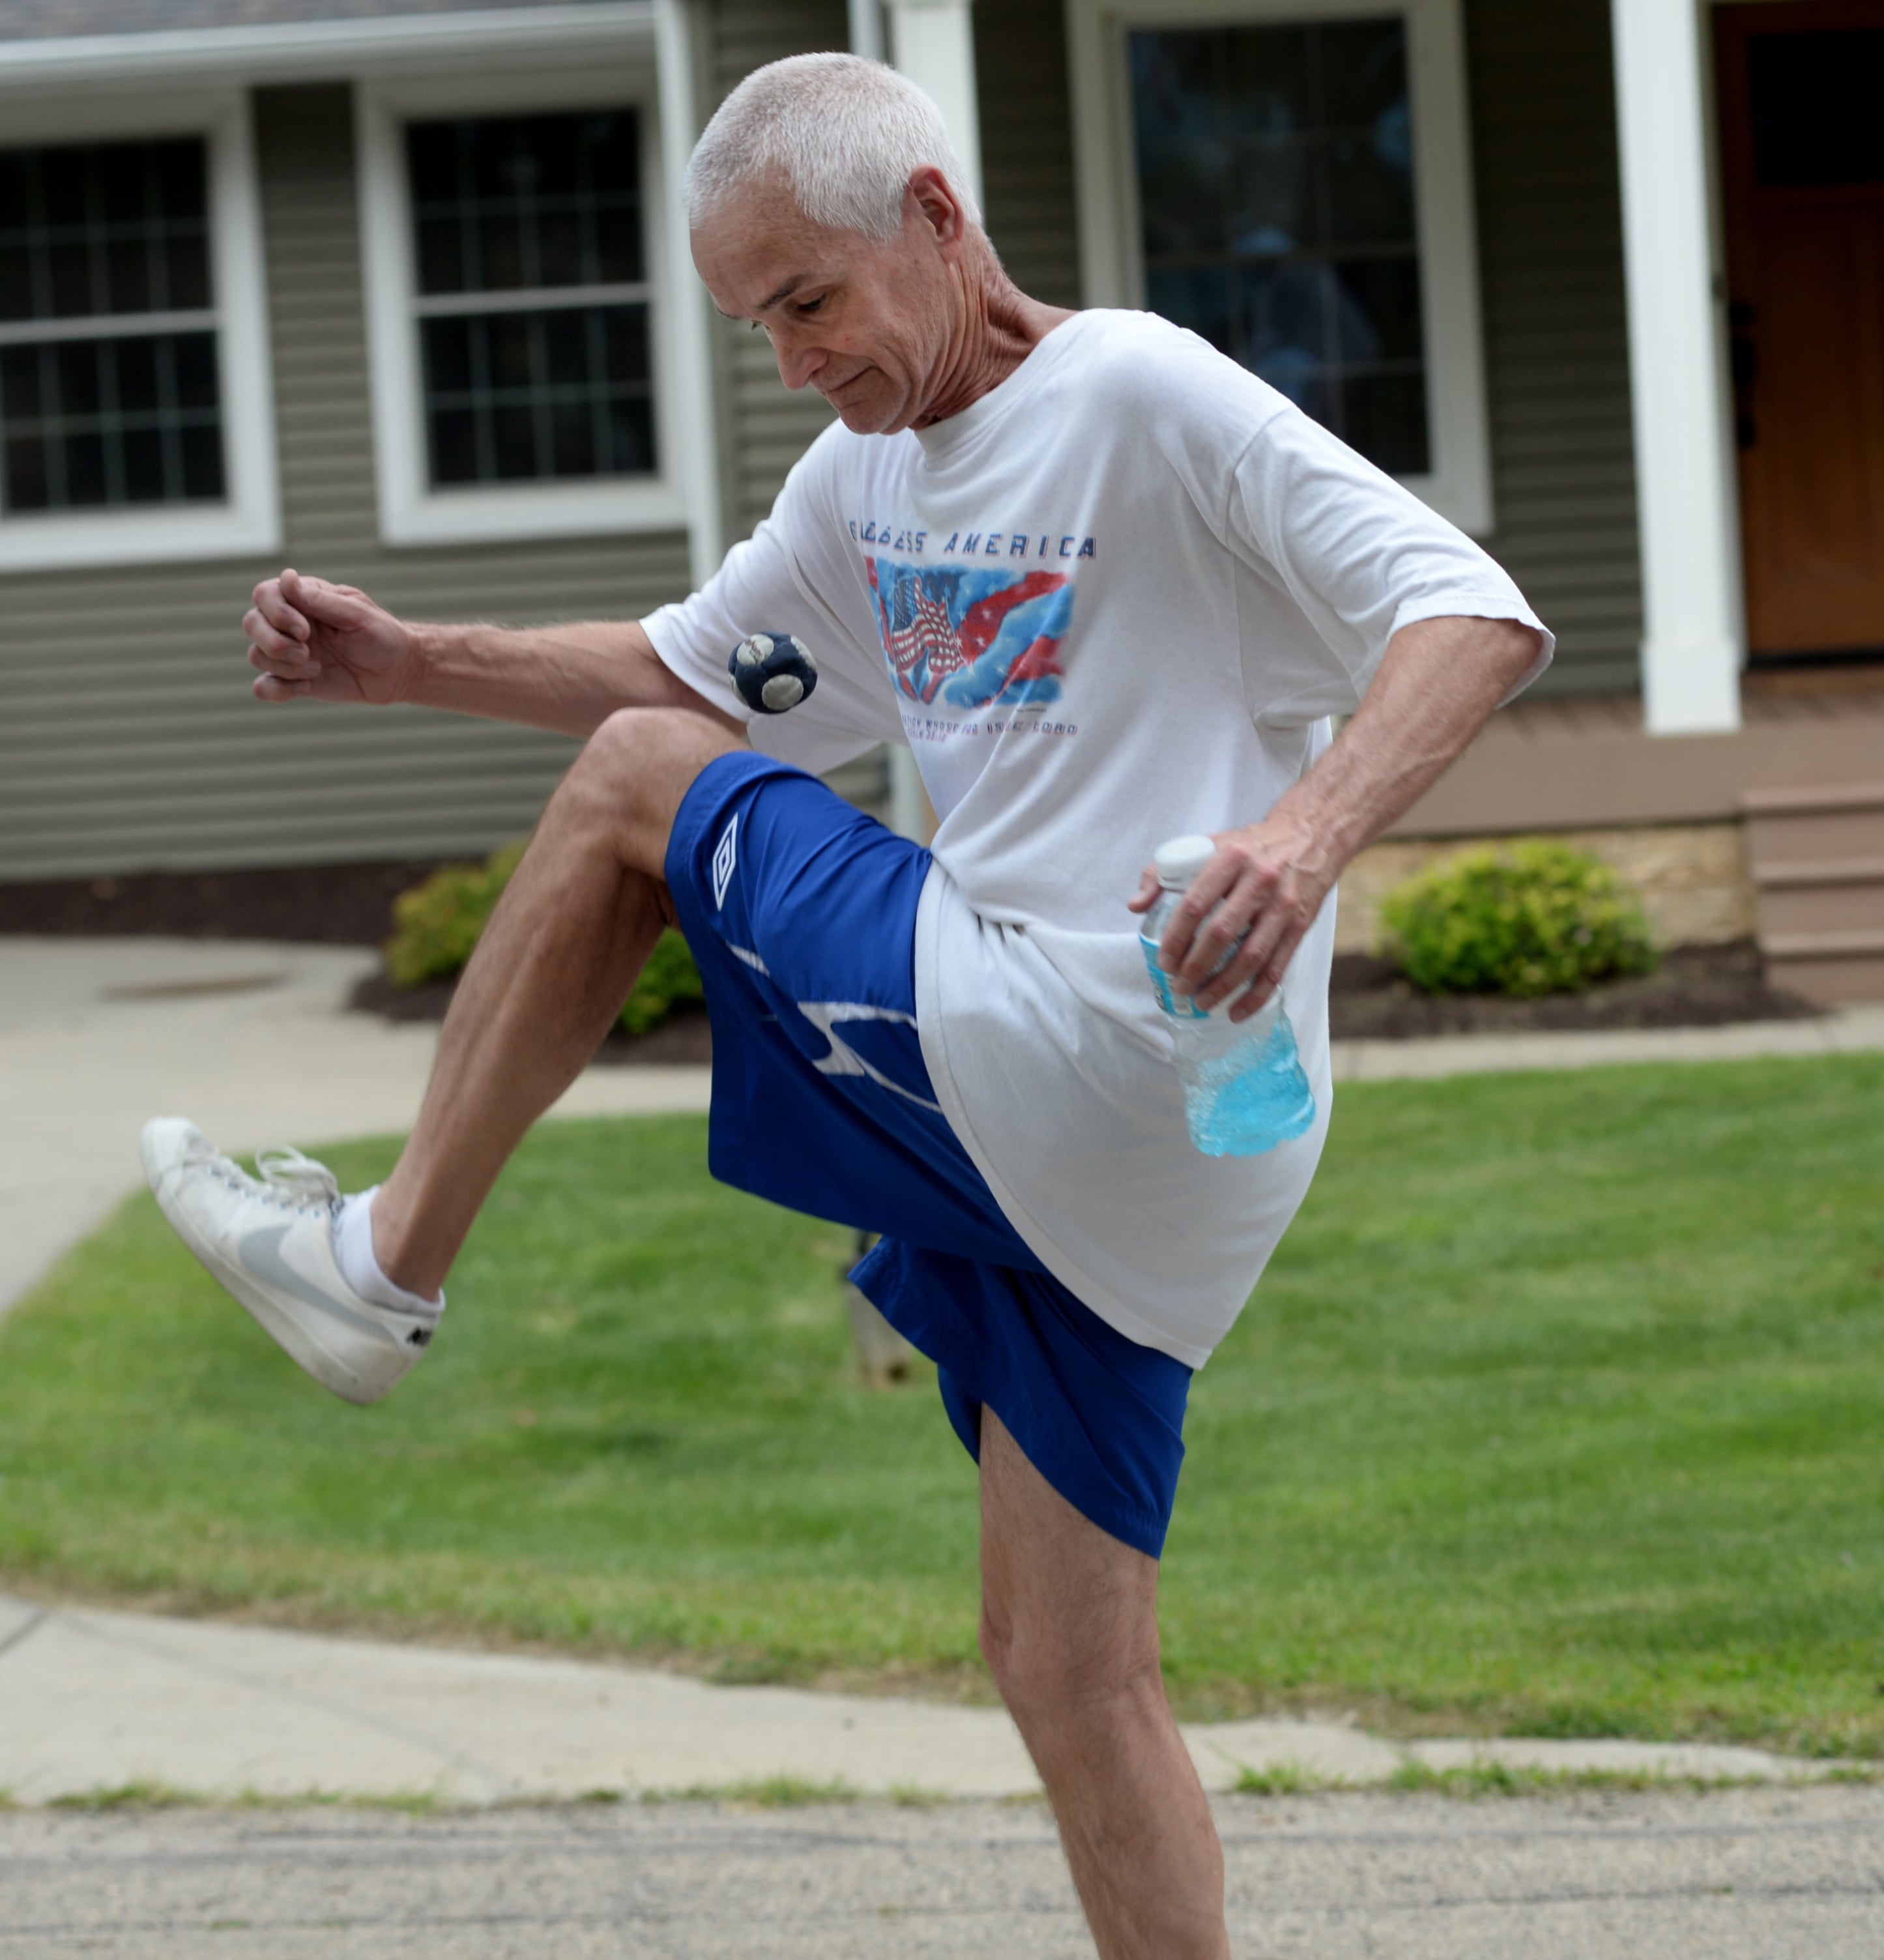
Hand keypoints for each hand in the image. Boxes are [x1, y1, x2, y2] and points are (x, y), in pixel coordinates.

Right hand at [243, 568, 416, 705]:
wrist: (398, 671)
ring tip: (317, 669)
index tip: (307, 630)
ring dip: (284, 667)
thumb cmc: (382, 635)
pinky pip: (263, 687)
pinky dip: (276, 690)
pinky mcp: (293, 680)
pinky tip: (306, 687)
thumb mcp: (356, 614)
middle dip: (276, 642)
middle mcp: (289, 623)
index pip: (265, 594)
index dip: (277, 613)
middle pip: (252, 624)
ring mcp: (289, 652)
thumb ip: (320, 599)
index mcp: (303, 600)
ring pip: (256, 655)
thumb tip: (286, 576)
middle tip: (308, 653)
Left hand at [1128, 818, 1334, 1021]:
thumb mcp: (1209, 845)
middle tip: (1179, 986)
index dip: (1176, 937)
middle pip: (1221, 934)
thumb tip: (1135, 905)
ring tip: (1202, 1001)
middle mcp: (1259, 881)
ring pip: (1251, 956)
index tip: (1163, 960)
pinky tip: (1236, 1011)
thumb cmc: (1250, 847)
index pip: (1195, 904)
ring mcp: (1282, 905)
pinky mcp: (1300, 925)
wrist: (1310, 837)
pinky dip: (1256, 995)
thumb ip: (1164, 871)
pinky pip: (1277, 968)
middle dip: (1196, 967)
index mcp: (1230, 859)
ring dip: (1223, 985)